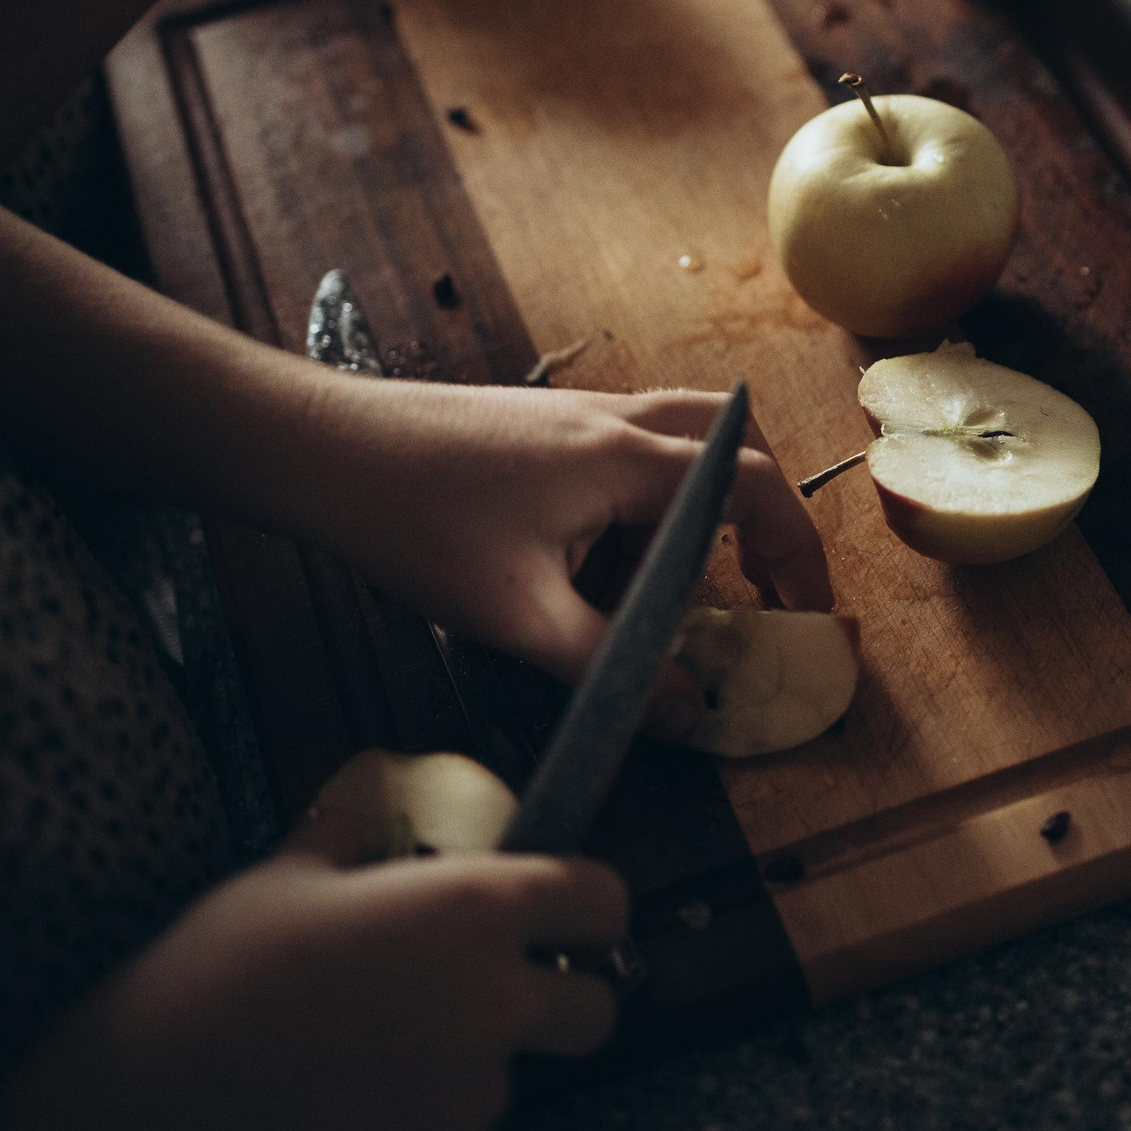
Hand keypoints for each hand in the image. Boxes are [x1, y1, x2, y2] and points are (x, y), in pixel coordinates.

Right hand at [0, 831, 629, 1130]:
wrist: (170, 1107)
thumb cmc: (224, 972)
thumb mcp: (284, 877)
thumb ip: (346, 826)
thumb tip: (367, 773)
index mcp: (472, 910)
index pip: (600, 897)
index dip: (590, 905)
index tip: (570, 915)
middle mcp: (497, 1001)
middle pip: (597, 1010)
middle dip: (562, 1005)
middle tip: (487, 1002)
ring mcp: (477, 1097)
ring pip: (503, 1083)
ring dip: (459, 1074)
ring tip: (362, 1064)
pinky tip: (341, 1119)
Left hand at [300, 379, 835, 736]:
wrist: (326, 449)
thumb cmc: (414, 518)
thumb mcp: (519, 616)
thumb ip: (610, 668)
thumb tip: (689, 713)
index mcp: (626, 458)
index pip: (752, 485)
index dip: (795, 548)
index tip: (804, 607)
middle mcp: (614, 420)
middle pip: (729, 447)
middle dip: (759, 520)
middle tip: (760, 589)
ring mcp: (575, 416)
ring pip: (673, 450)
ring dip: (688, 516)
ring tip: (654, 595)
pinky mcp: (540, 427)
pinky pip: (620, 459)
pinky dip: (634, 510)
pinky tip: (584, 572)